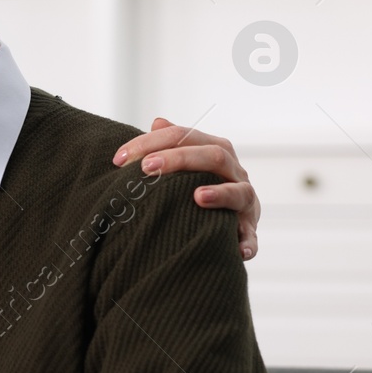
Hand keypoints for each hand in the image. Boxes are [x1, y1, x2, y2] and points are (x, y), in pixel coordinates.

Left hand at [114, 118, 260, 259]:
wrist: (230, 220)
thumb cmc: (199, 186)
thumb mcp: (188, 164)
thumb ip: (173, 144)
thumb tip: (158, 122)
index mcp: (215, 152)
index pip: (185, 136)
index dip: (152, 142)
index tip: (120, 158)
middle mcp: (233, 172)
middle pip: (214, 155)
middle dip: (179, 158)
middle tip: (147, 167)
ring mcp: (244, 202)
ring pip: (239, 191)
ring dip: (221, 194)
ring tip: (198, 196)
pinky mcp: (248, 231)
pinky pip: (251, 237)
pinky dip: (247, 242)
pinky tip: (238, 251)